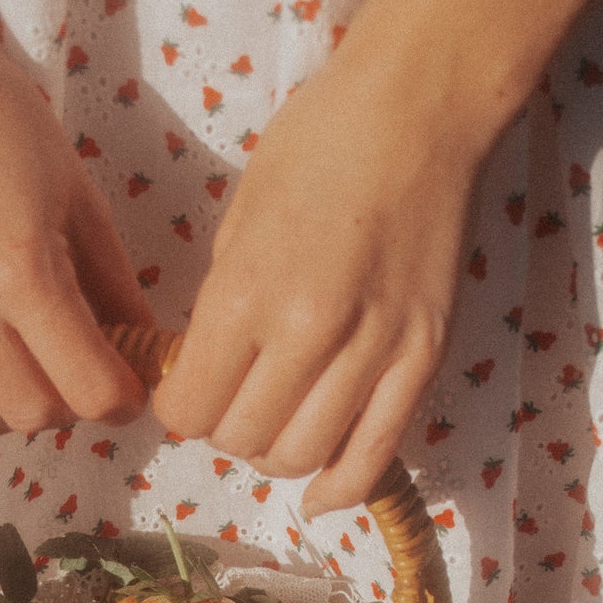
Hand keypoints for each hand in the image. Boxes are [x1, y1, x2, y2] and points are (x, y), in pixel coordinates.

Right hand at [0, 37, 154, 449]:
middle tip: (66, 372)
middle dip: (63, 405)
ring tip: (12, 379)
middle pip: (29, 414)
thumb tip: (141, 356)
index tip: (122, 390)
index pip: (86, 388)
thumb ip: (113, 284)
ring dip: (2, 415)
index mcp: (20, 268)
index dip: (118, 401)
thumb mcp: (77, 194)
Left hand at [151, 30, 485, 518]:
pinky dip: (338, 488)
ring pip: (304, 457)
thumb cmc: (321, 141)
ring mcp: (374, 350)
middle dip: (225, 431)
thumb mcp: (242, 215)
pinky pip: (375, 456)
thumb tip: (209, 369)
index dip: (179, 410)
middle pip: (244, 440)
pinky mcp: (423, 358)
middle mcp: (309, 332)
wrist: (421, 107)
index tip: (185, 394)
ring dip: (277, 455)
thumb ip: (225, 304)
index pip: (192, 408)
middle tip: (232, 402)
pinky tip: (316, 495)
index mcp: (248, 292)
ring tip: (276, 424)